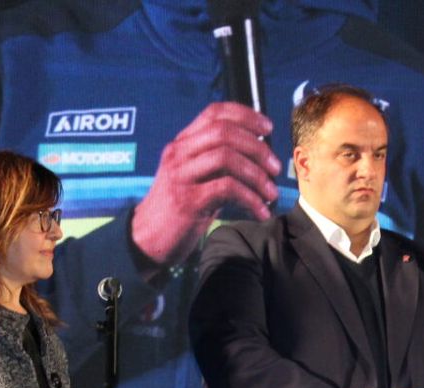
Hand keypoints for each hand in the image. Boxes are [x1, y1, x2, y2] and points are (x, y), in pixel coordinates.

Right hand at [131, 103, 280, 268]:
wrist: (147, 238)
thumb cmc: (178, 209)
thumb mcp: (196, 179)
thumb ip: (219, 165)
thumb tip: (260, 158)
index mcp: (182, 143)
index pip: (214, 112)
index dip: (246, 115)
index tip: (269, 127)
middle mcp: (179, 153)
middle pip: (224, 132)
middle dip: (258, 147)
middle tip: (275, 168)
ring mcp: (181, 175)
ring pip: (227, 157)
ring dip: (257, 174)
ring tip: (271, 193)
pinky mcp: (188, 200)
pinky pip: (227, 188)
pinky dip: (251, 199)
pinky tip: (260, 212)